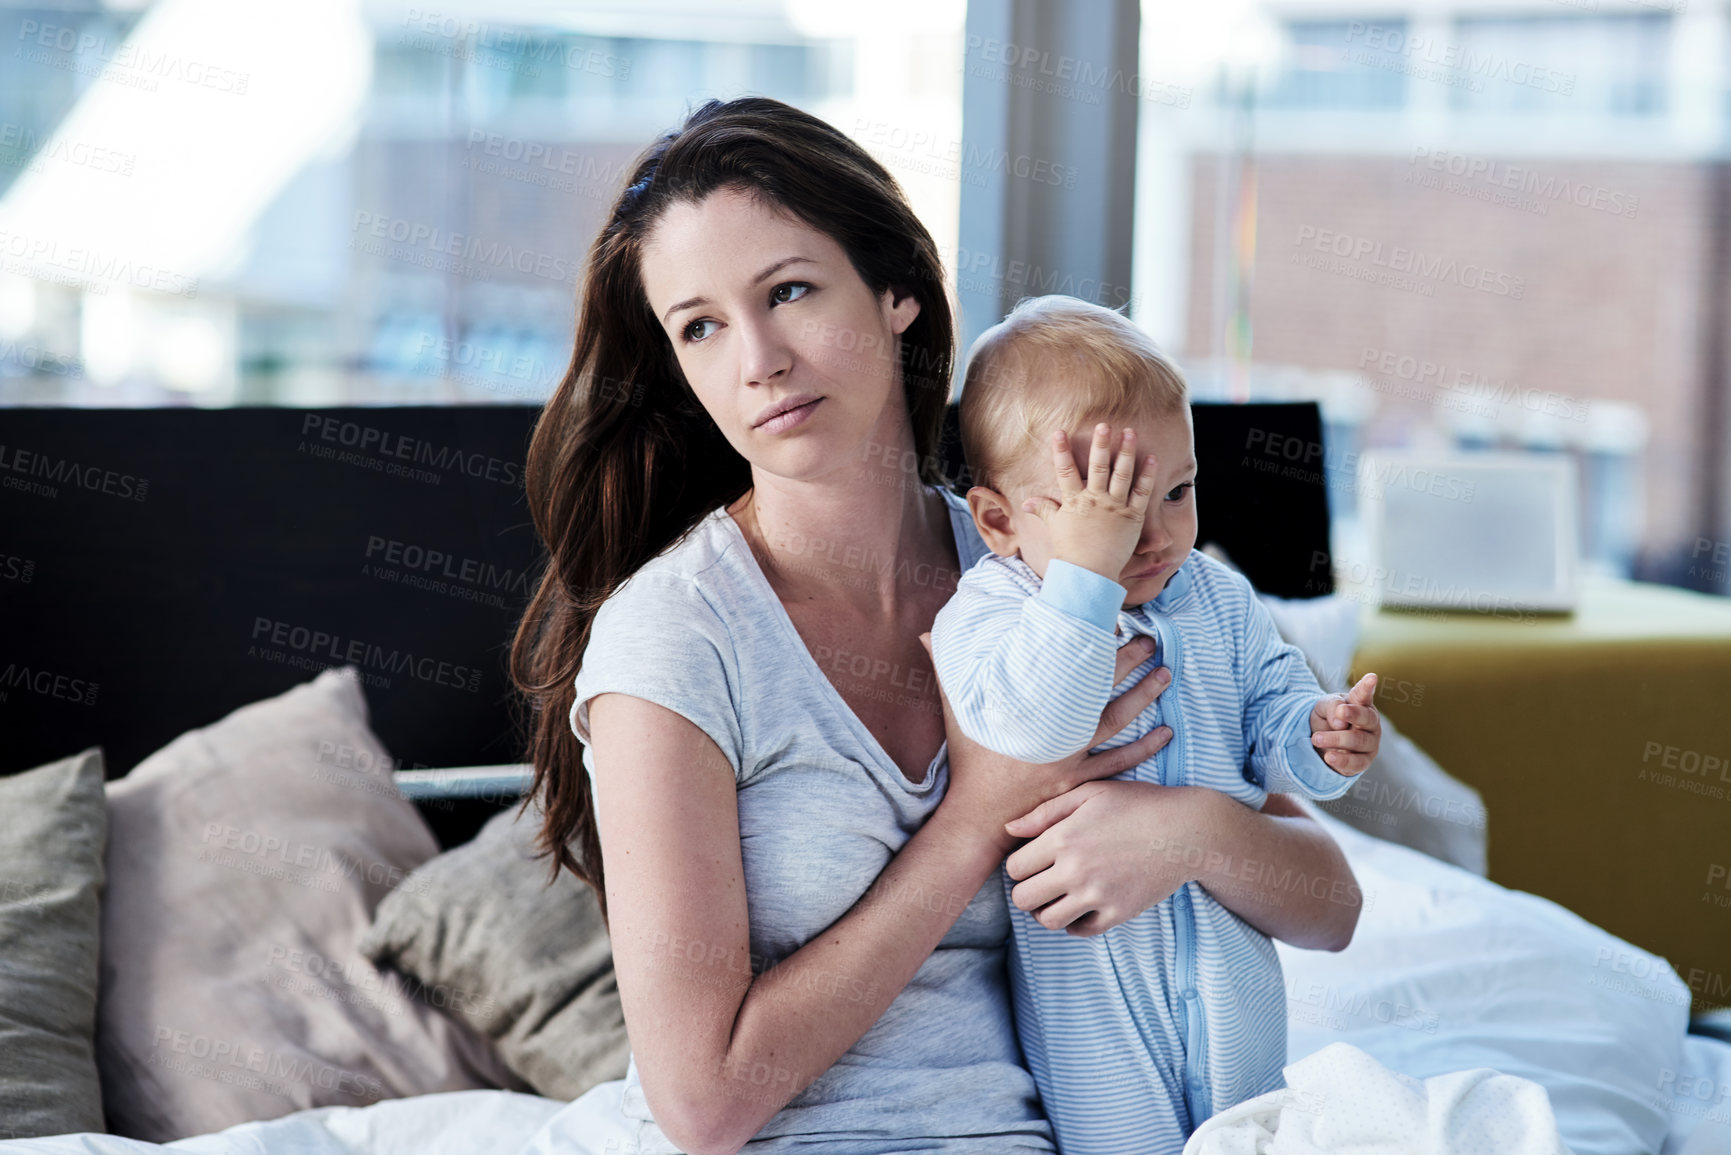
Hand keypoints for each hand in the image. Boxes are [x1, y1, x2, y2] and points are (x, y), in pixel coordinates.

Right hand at [919, 631, 1172, 854]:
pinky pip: (1119, 764)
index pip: (1069, 670)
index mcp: (1031, 712)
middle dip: (1128, 664)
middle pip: (1100, 692)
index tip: (1111, 623)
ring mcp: (1072, 762)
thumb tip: (924, 635)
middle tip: (1150, 642)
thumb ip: (946, 671)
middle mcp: (1057, 735)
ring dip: (1144, 699)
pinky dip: (1144, 749)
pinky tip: (1165, 735)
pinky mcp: (1081, 784)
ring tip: (1165, 676)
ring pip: (1117, 726)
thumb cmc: (970, 761)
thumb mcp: (958, 712)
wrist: (978, 818)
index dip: (1092, 646)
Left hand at [1002, 780, 1205, 936]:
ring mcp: (1097, 894)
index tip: (1031, 861)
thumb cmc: (1137, 804)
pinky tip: (1079, 906)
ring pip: (1048, 920)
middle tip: (1038, 882)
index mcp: (1063, 838)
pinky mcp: (1118, 912)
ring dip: (1045, 911)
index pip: (1014, 868)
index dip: (1018, 866)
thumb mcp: (1090, 793)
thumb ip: (1046, 812)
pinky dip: (1073, 923)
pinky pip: (1080, 930)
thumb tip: (1009, 828)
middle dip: (1025, 891)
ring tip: (1055, 897)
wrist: (1186, 830)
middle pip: (1023, 899)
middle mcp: (1075, 870)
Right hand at [1020, 423, 1157, 582]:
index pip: (1065, 470)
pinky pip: (1142, 493)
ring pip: (1122, 474)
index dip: (1061, 450)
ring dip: (1127, 452)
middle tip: (1104, 424)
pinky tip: (1151, 459)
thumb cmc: (1070, 551)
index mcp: (1074, 501)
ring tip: (1130, 432)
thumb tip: (1025, 502)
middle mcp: (1095, 500)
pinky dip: (1147, 476)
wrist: (1089, 574)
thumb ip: (1043, 510)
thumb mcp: (1054, 527)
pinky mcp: (1133, 517)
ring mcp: (1115, 508)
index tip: (1059, 432)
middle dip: (1101, 443)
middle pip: (1098, 466)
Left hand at [1308, 673, 1380, 774]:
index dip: (1367, 686)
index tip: (1372, 677)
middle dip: (1354, 714)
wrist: (1322, 744)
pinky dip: (1342, 760)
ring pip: (1358, 740)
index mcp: (1360, 704)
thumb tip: (1340, 722)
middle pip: (1367, 718)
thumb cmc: (1328, 719)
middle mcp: (1370, 723)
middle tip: (1340, 711)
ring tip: (1316, 738)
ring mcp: (1370, 743)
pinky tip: (1329, 756)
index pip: (1364, 694)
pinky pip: (1356, 763)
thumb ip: (1332, 707)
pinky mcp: (1364, 761)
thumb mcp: (1323, 707)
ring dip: (1336, 739)